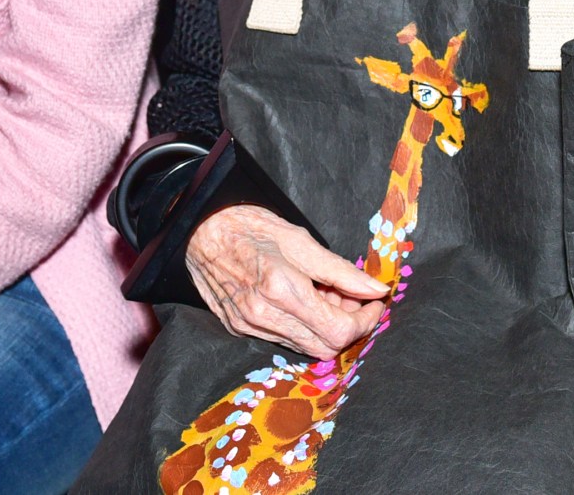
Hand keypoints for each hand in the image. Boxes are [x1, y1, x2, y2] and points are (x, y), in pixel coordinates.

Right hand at [186, 205, 388, 358]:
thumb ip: (340, 269)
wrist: (198, 228)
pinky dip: (302, 327)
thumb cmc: (249, 225)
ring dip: (325, 328)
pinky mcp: (238, 328)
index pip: (338, 330)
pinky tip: (301, 301)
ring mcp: (249, 325)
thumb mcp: (299, 239)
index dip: (365, 320)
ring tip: (324, 294)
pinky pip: (283, 341)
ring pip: (305, 348)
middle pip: (325, 347)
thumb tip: (375, 288)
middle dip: (348, 326)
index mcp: (281, 289)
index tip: (374, 301)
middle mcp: (263, 315)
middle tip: (350, 297)